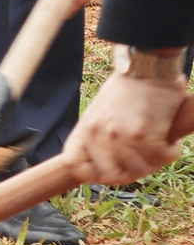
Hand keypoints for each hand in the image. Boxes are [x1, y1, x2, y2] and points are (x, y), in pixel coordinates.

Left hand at [64, 63, 192, 184]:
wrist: (146, 68)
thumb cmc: (127, 90)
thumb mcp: (100, 111)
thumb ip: (98, 137)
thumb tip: (102, 168)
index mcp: (85, 128)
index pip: (74, 164)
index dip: (90, 174)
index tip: (108, 173)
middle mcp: (98, 135)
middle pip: (111, 176)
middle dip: (131, 173)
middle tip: (145, 160)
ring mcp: (121, 137)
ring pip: (139, 171)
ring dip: (154, 161)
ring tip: (159, 144)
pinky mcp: (145, 136)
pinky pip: (161, 158)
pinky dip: (170, 151)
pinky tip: (170, 138)